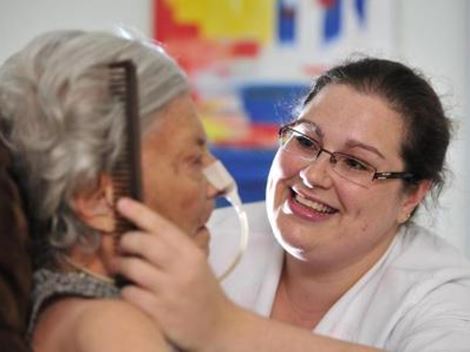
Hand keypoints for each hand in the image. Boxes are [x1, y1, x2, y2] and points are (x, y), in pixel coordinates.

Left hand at [113, 198, 235, 350]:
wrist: (219, 326)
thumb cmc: (204, 290)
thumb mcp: (197, 262)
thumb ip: (175, 246)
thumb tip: (144, 227)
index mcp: (192, 252)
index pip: (162, 226)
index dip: (139, 212)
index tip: (121, 202)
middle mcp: (182, 268)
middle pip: (143, 243)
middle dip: (126, 241)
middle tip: (122, 245)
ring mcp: (170, 291)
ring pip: (132, 268)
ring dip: (121, 266)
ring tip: (122, 268)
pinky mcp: (159, 312)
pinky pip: (130, 294)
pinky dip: (126, 290)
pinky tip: (131, 291)